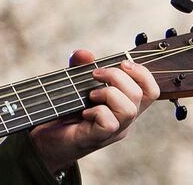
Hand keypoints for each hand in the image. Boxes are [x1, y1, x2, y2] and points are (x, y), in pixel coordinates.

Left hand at [29, 50, 159, 173]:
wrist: (43, 139)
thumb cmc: (63, 112)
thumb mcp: (73, 84)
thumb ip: (79, 67)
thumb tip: (84, 54)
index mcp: (123, 105)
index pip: (150, 90)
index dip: (143, 73)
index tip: (122, 62)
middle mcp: (123, 120)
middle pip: (141, 95)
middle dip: (117, 76)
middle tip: (95, 74)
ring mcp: (112, 132)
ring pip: (129, 110)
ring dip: (108, 93)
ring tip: (90, 94)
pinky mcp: (96, 139)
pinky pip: (109, 123)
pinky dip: (97, 111)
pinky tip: (84, 112)